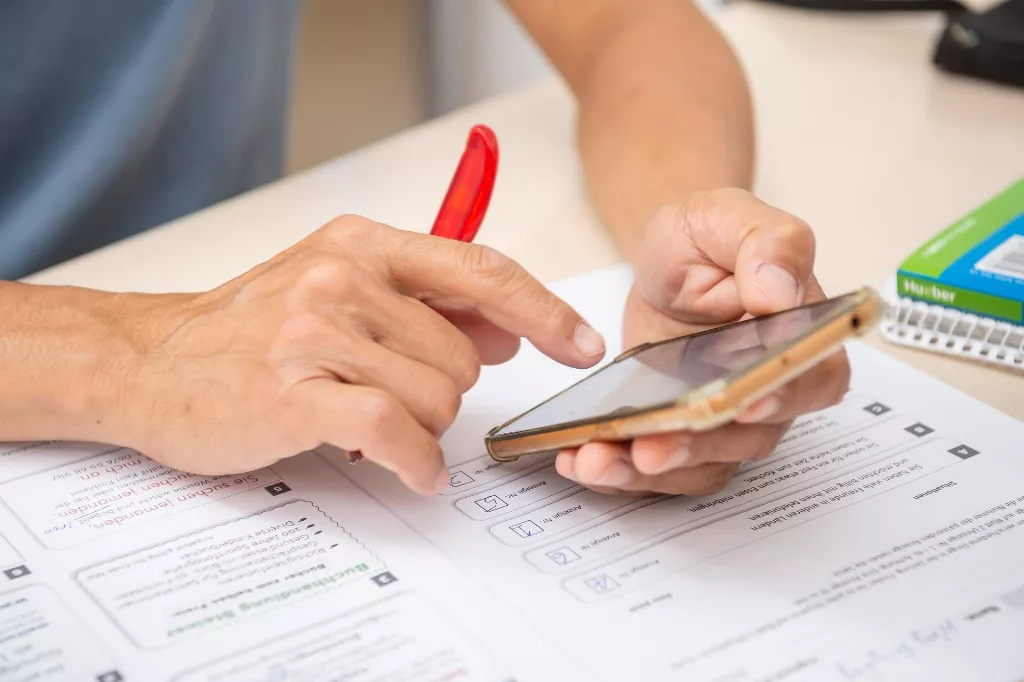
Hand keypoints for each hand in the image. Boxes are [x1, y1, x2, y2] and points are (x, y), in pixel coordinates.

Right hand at [104, 216, 605, 493]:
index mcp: (364, 245)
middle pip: (462, 356)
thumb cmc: (249, 331)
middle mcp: (343, 276)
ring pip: (437, 397)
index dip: (543, 309)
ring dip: (419, 427)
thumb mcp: (339, 294)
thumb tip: (507, 329)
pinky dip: (417, 461)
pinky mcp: (294, 390)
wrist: (149, 363)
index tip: (580, 343)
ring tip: (367, 420)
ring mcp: (316, 331)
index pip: (481, 269)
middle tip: (389, 395)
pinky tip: (414, 469)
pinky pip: (397, 431)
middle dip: (443, 392)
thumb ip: (427, 306)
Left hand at [555, 188, 849, 495]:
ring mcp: (724, 424)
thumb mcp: (731, 220)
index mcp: (803, 339)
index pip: (810, 379)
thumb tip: (778, 292)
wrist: (668, 261)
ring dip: (646, 472)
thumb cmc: (708, 240)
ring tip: (594, 461)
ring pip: (698, 466)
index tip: (745, 402)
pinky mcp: (680, 437)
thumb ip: (769, 245)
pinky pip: (656, 469)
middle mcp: (771, 393)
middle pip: (746, 438)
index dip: (782, 396)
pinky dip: (617, 473)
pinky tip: (576, 460)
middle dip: (694, 449)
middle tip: (648, 450)